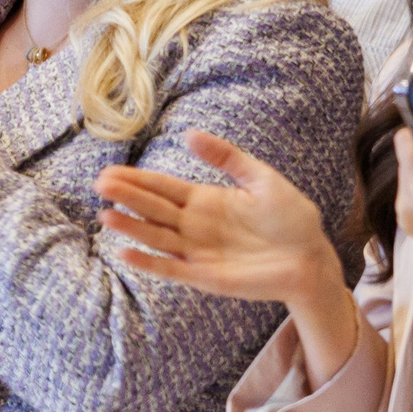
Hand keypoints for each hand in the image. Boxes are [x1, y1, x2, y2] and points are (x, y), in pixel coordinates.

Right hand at [97, 131, 344, 304]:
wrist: (312, 258)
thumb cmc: (292, 219)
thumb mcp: (262, 179)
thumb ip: (227, 158)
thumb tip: (188, 134)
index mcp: (204, 200)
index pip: (162, 187)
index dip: (137, 179)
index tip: (110, 172)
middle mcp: (193, 225)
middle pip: (152, 209)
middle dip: (126, 197)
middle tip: (100, 185)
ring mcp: (196, 251)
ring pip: (154, 236)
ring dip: (130, 227)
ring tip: (105, 215)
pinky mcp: (203, 276)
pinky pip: (170, 269)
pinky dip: (148, 263)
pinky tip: (125, 253)